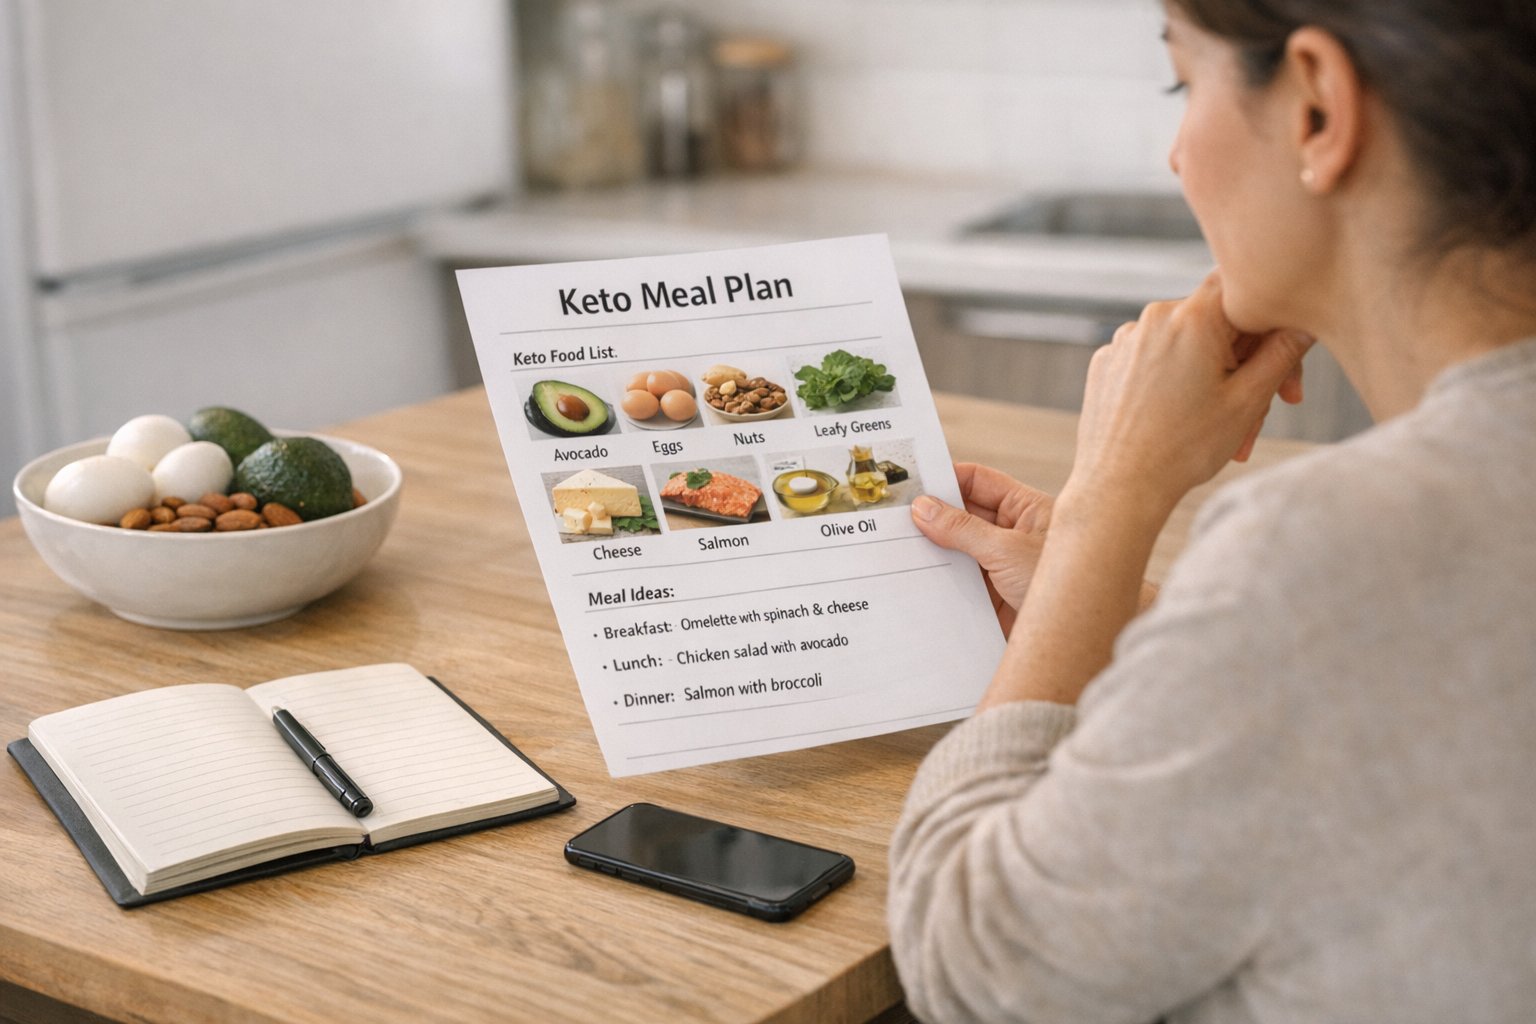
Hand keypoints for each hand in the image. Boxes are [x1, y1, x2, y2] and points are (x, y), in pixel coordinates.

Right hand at [911, 463, 1054, 635]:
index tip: (913, 485)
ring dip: (935, 552)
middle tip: (896, 519)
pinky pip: (961, 582)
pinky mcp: (994, 597)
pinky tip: (918, 581)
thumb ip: (962, 529)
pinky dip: (941, 582)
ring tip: (900, 550)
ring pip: (959, 551)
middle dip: (933, 518)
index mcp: (1025, 509)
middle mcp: (1013, 534)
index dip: (946, 480)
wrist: (1078, 643)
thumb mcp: (1007, 550)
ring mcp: (1002, 566)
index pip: (978, 482)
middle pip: (964, 516)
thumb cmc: (1065, 586)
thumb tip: (924, 508)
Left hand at [1067, 271, 1312, 520]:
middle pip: (1216, 324)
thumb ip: (1283, 352)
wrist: (1118, 489)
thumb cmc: (1184, 449)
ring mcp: (1123, 341)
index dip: (1270, 321)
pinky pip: (1152, 363)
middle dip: (1247, 366)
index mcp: (1190, 316)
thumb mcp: (1249, 400)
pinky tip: (1183, 425)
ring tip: (1227, 434)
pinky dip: (1175, 387)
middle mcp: (1151, 318)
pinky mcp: (1105, 364)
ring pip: (1185, 348)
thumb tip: (1303, 324)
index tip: (1284, 362)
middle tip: (1268, 411)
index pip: (1243, 290)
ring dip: (1213, 382)